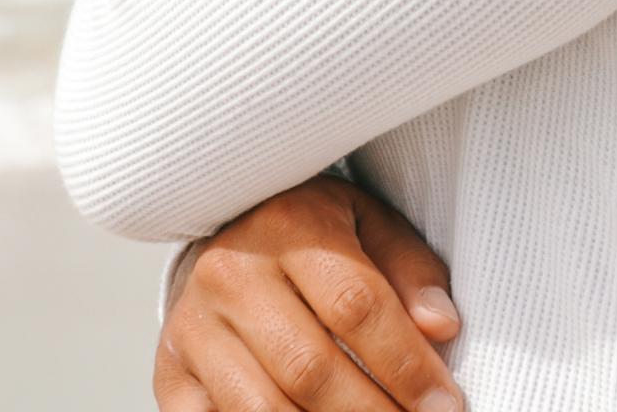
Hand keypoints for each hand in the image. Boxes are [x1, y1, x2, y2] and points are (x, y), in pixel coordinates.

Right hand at [155, 173, 465, 410]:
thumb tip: (442, 328)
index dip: (408, 365)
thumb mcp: (369, 223)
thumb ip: (410, 271)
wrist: (227, 229)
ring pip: (263, 410)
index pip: (357, 306)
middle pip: (310, 368)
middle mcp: (232, 274)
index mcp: (289, 224)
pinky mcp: (171, 376)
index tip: (445, 404)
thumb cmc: (314, 229)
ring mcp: (193, 329)